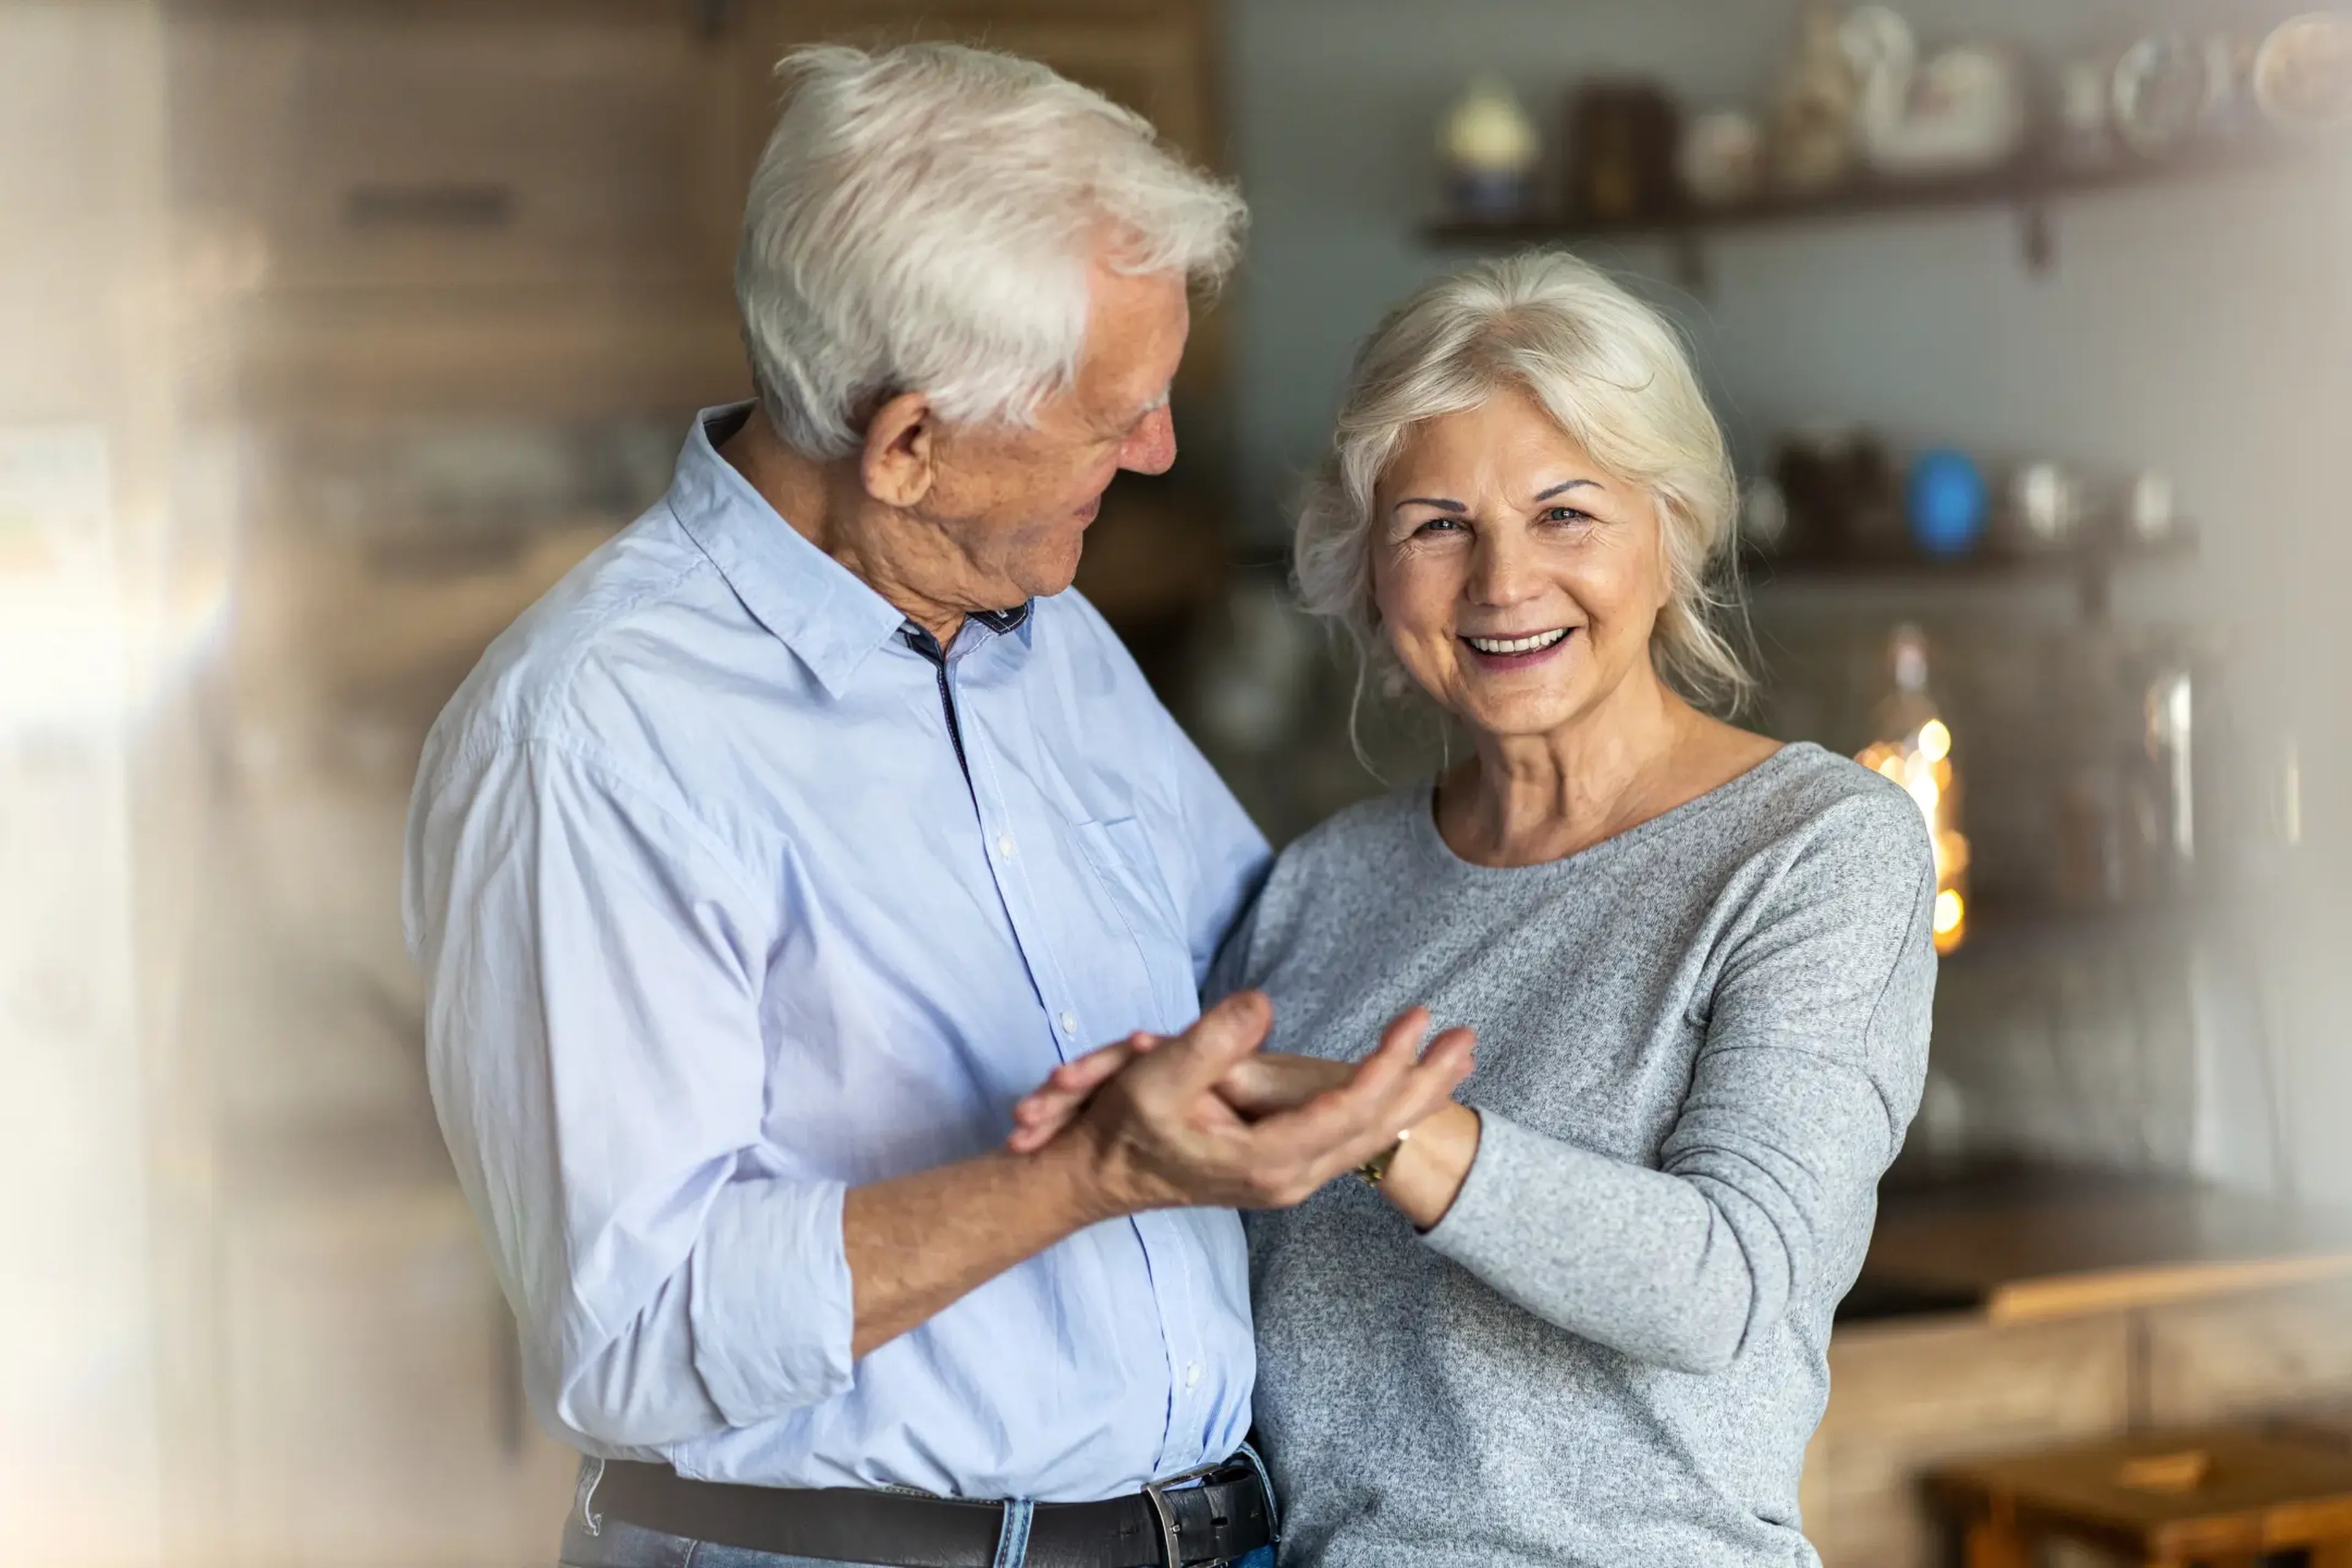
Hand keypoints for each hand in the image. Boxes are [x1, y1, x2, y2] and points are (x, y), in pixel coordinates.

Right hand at [1021, 994, 1475, 1215]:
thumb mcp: (1154, 1079)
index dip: (1390, 1065)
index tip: (1419, 1021)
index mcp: (1265, 1160)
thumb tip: (1262, 1005)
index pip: (1349, 1113)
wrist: (1097, 1176)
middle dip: (1428, 1081)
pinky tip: (1414, 1083)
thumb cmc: (1121, 1127)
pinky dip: (1389, 1105)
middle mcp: (1289, 1175)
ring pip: (1372, 1134)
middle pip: (1377, 1127)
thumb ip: (1209, 1043)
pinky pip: (1353, 1134)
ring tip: (1462, 1052)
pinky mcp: (1285, 1162)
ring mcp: (1290, 1174)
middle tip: (1470, 1036)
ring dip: (1419, 1092)